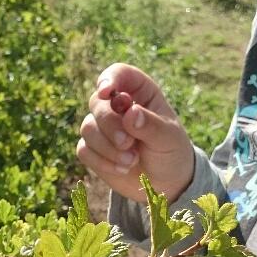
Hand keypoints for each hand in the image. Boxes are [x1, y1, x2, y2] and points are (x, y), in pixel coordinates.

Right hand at [76, 63, 195, 203]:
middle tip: (127, 143)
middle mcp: (117, 106)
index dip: (110, 78)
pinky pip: (84, 149)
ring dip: (108, 148)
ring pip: (87, 127)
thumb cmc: (171, 152)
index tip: (107, 92)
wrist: (165, 183)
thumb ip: (151, 125)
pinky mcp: (93, 148)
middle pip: (97, 102)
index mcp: (140, 92)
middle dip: (109, 124)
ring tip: (131, 161)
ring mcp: (102, 127)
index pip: (119, 74)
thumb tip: (130, 113)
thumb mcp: (169, 138)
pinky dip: (102, 162)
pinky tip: (122, 169)